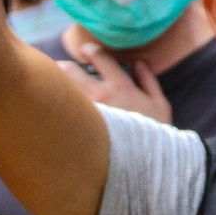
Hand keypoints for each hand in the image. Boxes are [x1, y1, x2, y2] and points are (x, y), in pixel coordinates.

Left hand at [57, 43, 172, 123]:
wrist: (145, 164)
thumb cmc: (155, 134)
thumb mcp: (160, 105)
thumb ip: (148, 80)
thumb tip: (138, 62)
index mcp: (120, 86)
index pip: (100, 57)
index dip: (91, 50)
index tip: (87, 50)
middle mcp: (100, 95)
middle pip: (71, 70)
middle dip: (64, 66)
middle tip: (61, 67)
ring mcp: (86, 112)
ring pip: (62, 90)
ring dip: (58, 86)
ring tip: (55, 87)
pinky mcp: (77, 129)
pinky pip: (62, 112)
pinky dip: (58, 107)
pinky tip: (57, 110)